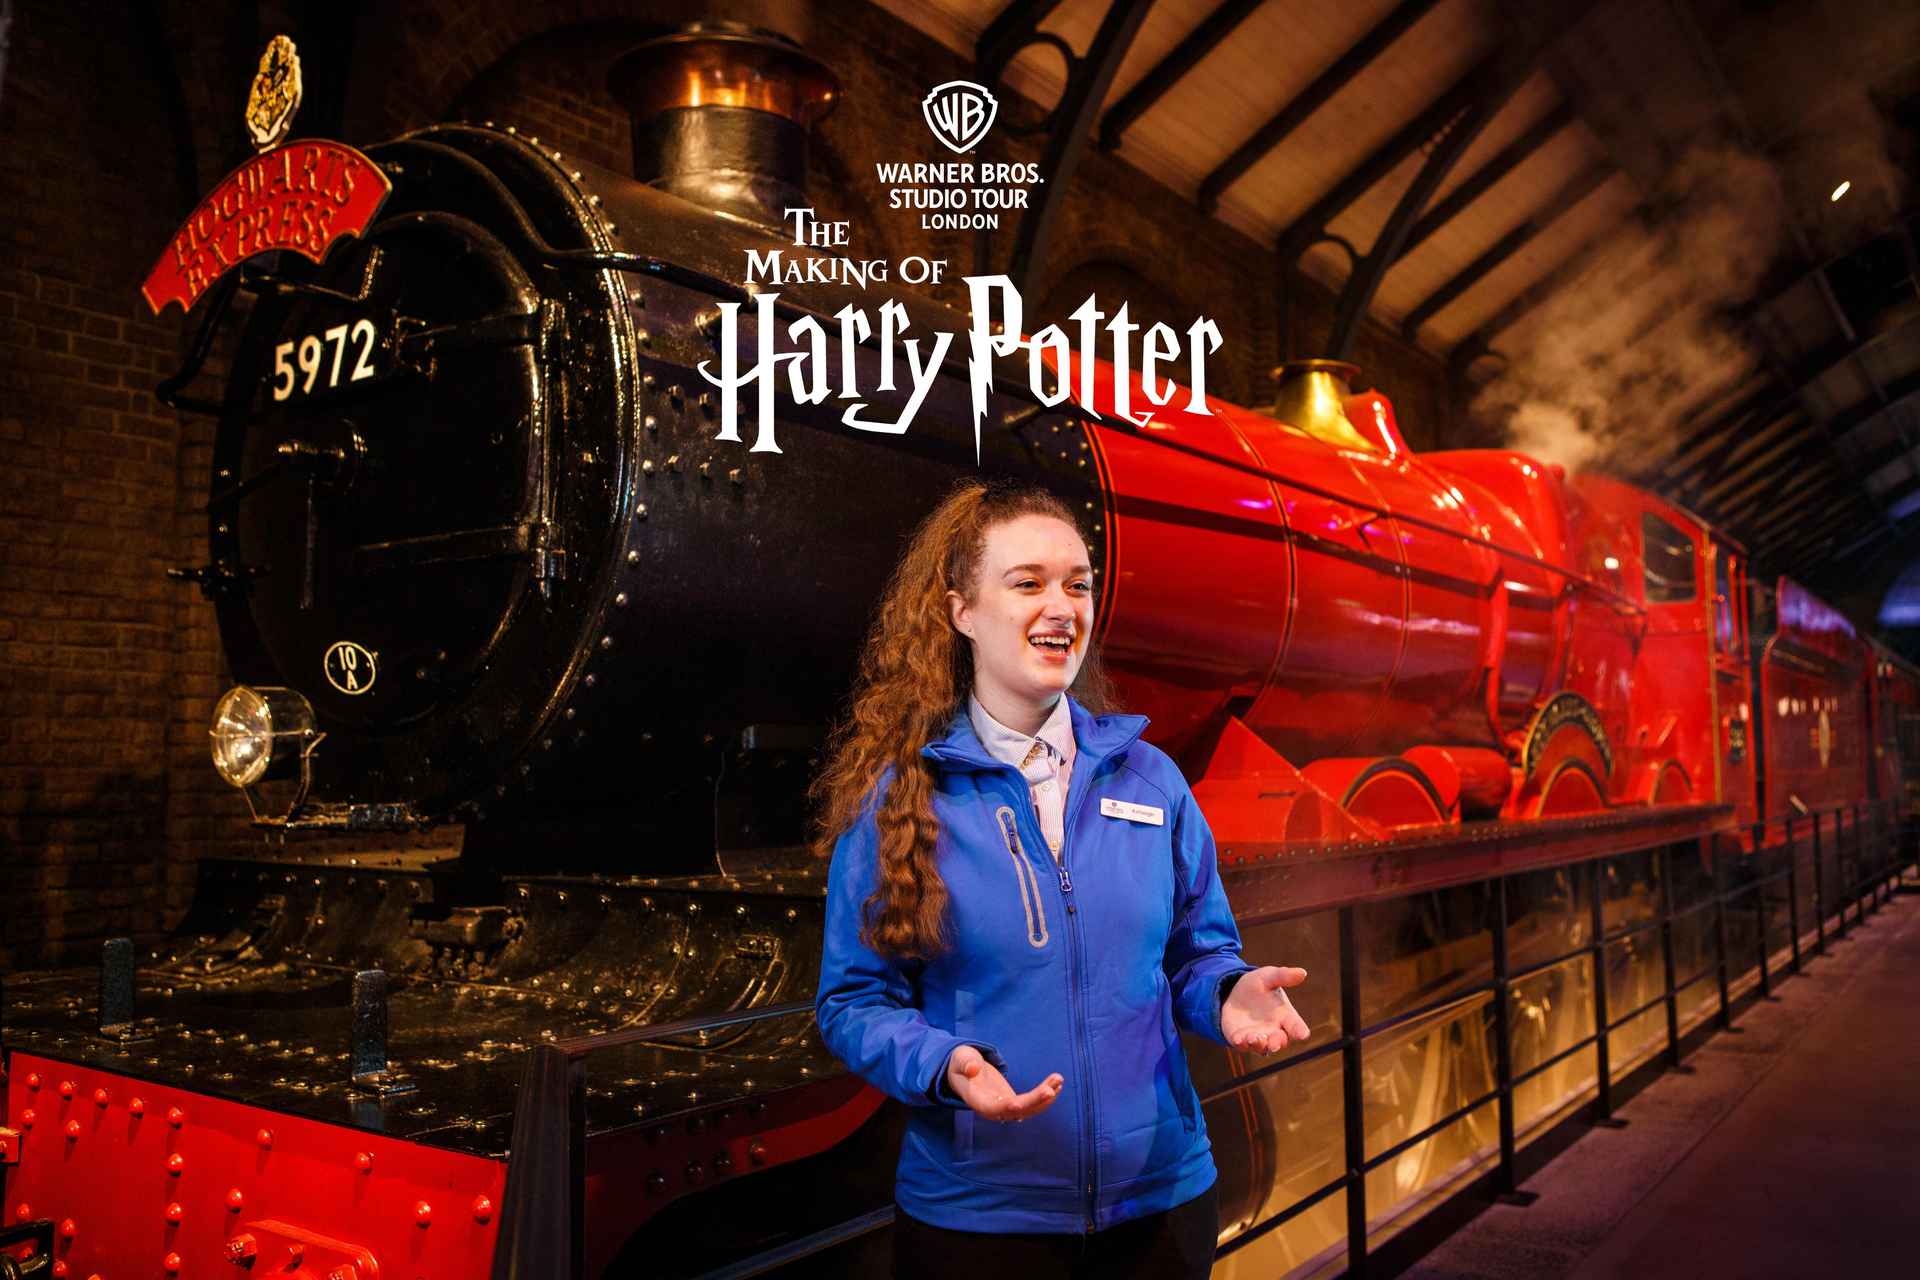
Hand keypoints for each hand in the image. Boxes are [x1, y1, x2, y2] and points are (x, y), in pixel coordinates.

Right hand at [946, 1045, 1063, 1122]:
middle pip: (1017, 1111)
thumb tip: (972, 1068)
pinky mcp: (1013, 1102)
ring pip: (1028, 1109)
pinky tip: (1057, 1084)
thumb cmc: (961, 1062)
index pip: (996, 1109)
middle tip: (1052, 1088)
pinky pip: (1031, 1104)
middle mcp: (993, 1109)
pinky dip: (1045, 1096)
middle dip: (1036, 1101)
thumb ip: (966, 1063)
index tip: (1025, 1100)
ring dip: (1045, 1097)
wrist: (963, 1070)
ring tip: (1058, 1079)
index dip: (1013, 1106)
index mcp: (978, 1100)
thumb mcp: (960, 1058)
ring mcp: (1004, 1108)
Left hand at [1222, 966, 1310, 1054]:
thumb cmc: (1259, 986)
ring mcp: (1258, 1037)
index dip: (1300, 1031)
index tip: (1303, 1034)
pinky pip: (1242, 1045)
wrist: (1234, 992)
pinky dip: (1241, 1043)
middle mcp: (1274, 1030)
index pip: (1296, 1026)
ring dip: (1259, 1044)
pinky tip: (1239, 1039)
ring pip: (1261, 1047)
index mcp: (1285, 1016)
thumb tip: (1302, 972)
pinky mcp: (1241, 1039)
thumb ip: (1283, 976)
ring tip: (1254, 1038)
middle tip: (1274, 1042)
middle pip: (1280, 1041)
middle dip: (1277, 1042)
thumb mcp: (1269, 977)